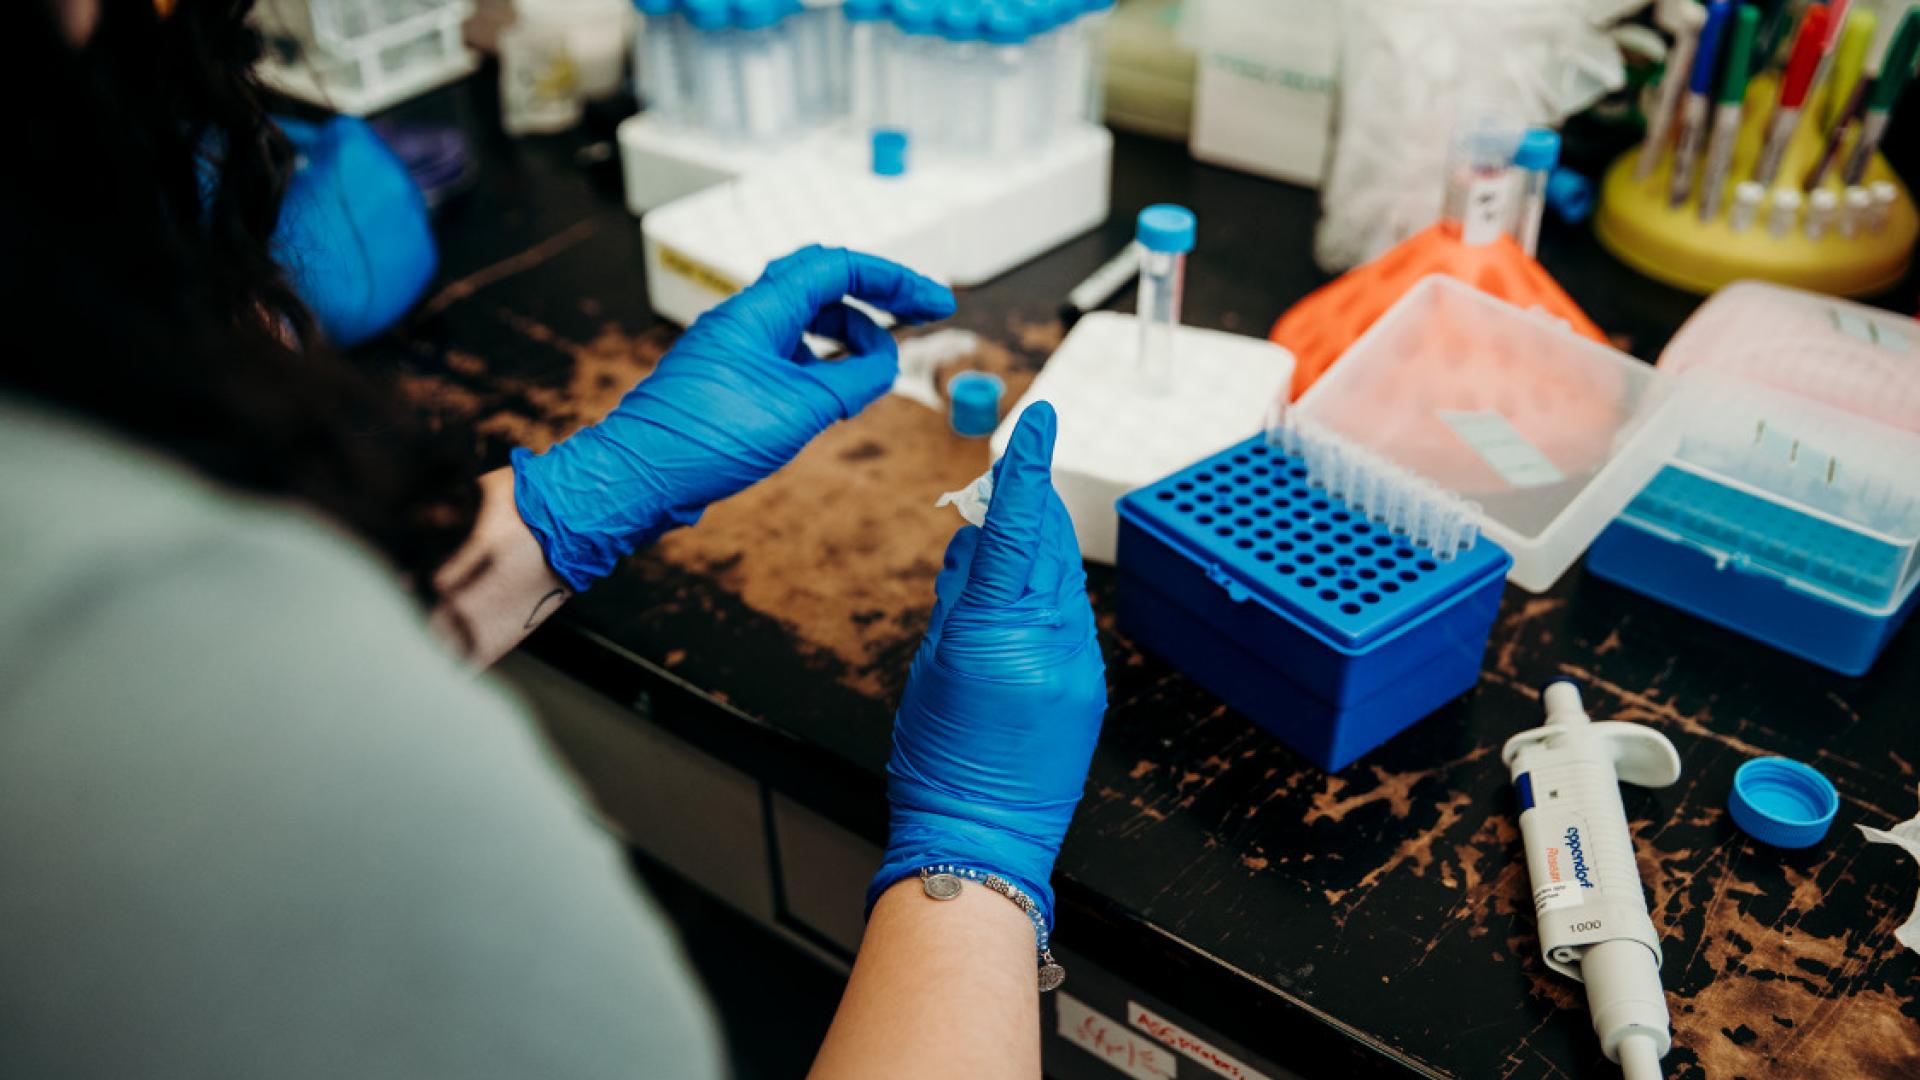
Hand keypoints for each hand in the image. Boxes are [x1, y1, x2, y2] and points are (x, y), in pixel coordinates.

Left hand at [511, 246, 955, 589]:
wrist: (637, 478)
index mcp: (758, 310)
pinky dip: (823, 360)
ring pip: (805, 318)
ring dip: (850, 332)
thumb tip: (888, 363)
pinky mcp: (730, 375)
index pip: (837, 267)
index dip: (894, 279)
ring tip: (880, 367)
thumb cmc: (709, 441)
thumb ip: (854, 381)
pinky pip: (788, 350)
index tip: (936, 303)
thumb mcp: (801, 410)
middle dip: (877, 295)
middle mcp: (744, 317)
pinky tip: (840, 388)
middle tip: (923, 315)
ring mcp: (734, 345)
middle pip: (822, 282)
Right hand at [867, 402, 1106, 928]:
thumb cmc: (936, 758)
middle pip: (1046, 544)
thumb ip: (957, 596)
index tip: (1043, 418)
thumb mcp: (929, 664)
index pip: (1016, 527)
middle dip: (1025, 508)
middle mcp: (1049, 641)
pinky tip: (1016, 616)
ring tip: (993, 568)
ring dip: (1033, 557)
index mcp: (996, 631)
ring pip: (1061, 580)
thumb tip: (974, 540)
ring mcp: (1078, 665)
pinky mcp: (1090, 687)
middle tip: (997, 486)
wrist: (979, 836)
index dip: (1030, 467)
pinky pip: (1071, 621)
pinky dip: (1045, 602)